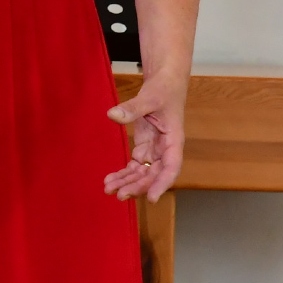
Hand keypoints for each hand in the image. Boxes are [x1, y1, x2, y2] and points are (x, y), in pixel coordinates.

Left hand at [103, 75, 184, 202]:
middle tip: (119, 195)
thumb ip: (132, 108)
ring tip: (109, 190)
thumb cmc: (163, 90)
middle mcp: (165, 150)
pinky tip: (110, 180)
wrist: (164, 83)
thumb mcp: (150, 97)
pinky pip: (135, 166)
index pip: (171, 167)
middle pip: (154, 175)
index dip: (162, 184)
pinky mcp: (144, 147)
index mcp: (174, 141)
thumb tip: (112, 115)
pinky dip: (124, 173)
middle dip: (138, 186)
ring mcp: (154, 150)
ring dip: (127, 183)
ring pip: (143, 174)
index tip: (152, 199)